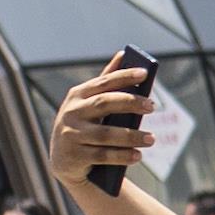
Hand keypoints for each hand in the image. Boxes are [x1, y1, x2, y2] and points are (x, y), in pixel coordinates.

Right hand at [46, 60, 154, 190]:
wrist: (62, 161)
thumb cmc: (84, 125)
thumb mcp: (89, 103)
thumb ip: (106, 82)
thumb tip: (123, 54)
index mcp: (78, 95)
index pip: (104, 82)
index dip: (124, 76)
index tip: (145, 73)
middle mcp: (72, 112)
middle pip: (104, 103)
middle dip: (130, 103)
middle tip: (152, 106)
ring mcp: (71, 135)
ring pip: (106, 134)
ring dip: (131, 136)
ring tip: (151, 138)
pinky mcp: (75, 156)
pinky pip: (102, 155)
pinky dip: (122, 156)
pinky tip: (138, 156)